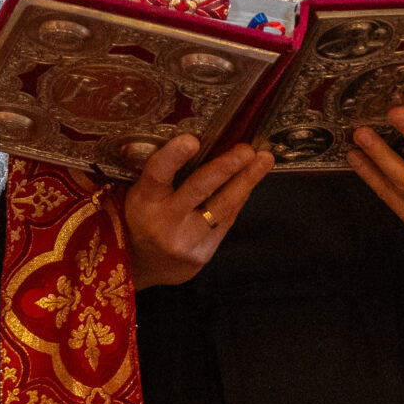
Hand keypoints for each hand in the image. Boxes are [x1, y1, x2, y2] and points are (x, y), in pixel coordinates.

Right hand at [123, 134, 272, 288]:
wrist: (140, 265)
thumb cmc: (142, 217)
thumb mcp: (139, 193)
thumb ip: (162, 171)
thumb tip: (201, 138)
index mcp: (143, 200)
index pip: (157, 175)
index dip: (173, 157)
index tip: (192, 140)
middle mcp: (163, 222)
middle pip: (198, 190)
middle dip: (226, 167)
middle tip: (247, 150)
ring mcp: (185, 241)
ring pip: (222, 207)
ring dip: (246, 181)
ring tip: (264, 160)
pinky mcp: (202, 255)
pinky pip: (226, 222)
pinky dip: (239, 199)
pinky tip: (249, 183)